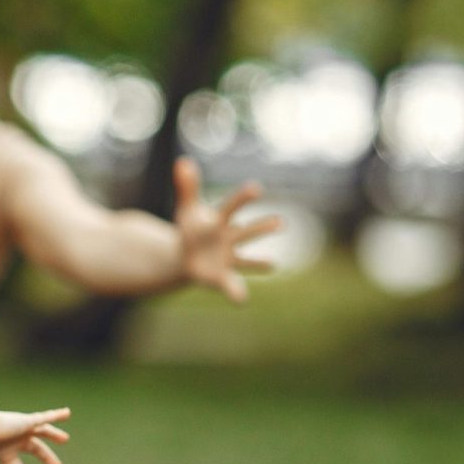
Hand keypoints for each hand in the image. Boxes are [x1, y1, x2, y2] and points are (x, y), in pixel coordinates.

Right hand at [0, 407, 70, 463]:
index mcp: (4, 451)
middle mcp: (15, 440)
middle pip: (35, 449)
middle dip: (46, 458)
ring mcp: (22, 429)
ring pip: (42, 432)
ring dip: (54, 434)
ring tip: (65, 439)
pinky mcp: (27, 422)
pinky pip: (44, 418)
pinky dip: (55, 415)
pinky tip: (67, 413)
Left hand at [172, 156, 282, 303]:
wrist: (187, 257)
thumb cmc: (192, 229)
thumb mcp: (186, 209)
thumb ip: (187, 187)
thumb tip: (182, 162)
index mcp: (221, 220)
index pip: (232, 206)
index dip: (243, 198)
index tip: (256, 188)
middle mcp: (230, 239)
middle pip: (247, 231)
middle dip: (262, 227)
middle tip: (282, 221)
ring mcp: (229, 258)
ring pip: (247, 260)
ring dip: (259, 263)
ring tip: (273, 264)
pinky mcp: (222, 276)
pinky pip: (231, 285)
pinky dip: (236, 292)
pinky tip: (241, 301)